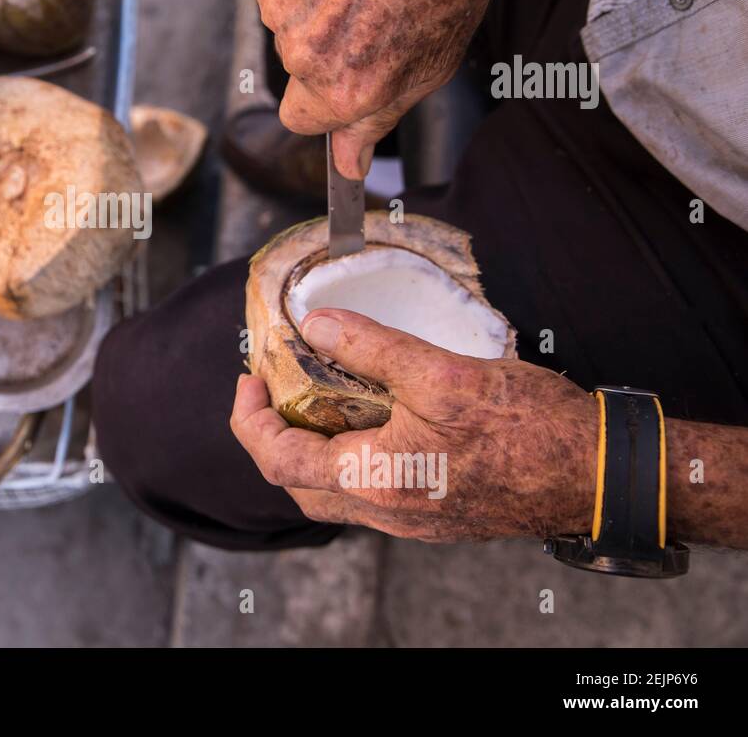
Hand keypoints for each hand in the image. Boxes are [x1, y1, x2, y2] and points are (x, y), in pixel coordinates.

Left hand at [231, 308, 596, 541]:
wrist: (598, 473)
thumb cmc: (528, 428)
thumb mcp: (441, 371)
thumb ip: (371, 347)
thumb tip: (315, 325)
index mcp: (374, 479)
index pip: (278, 459)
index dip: (249, 419)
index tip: (248, 379)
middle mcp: (385, 512)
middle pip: (297, 483)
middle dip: (272, 435)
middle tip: (271, 387)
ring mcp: (411, 520)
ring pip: (332, 491)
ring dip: (311, 447)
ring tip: (314, 395)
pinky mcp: (435, 514)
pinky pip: (369, 491)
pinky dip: (349, 456)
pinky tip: (367, 417)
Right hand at [246, 0, 532, 178]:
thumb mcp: (433, 63)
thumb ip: (379, 118)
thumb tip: (349, 167)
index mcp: (347, 89)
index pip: (304, 120)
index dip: (329, 98)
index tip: (350, 72)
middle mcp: (306, 55)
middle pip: (297, 69)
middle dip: (328, 45)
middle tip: (375, 4)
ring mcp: (281, 7)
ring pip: (287, 21)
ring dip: (316, 1)